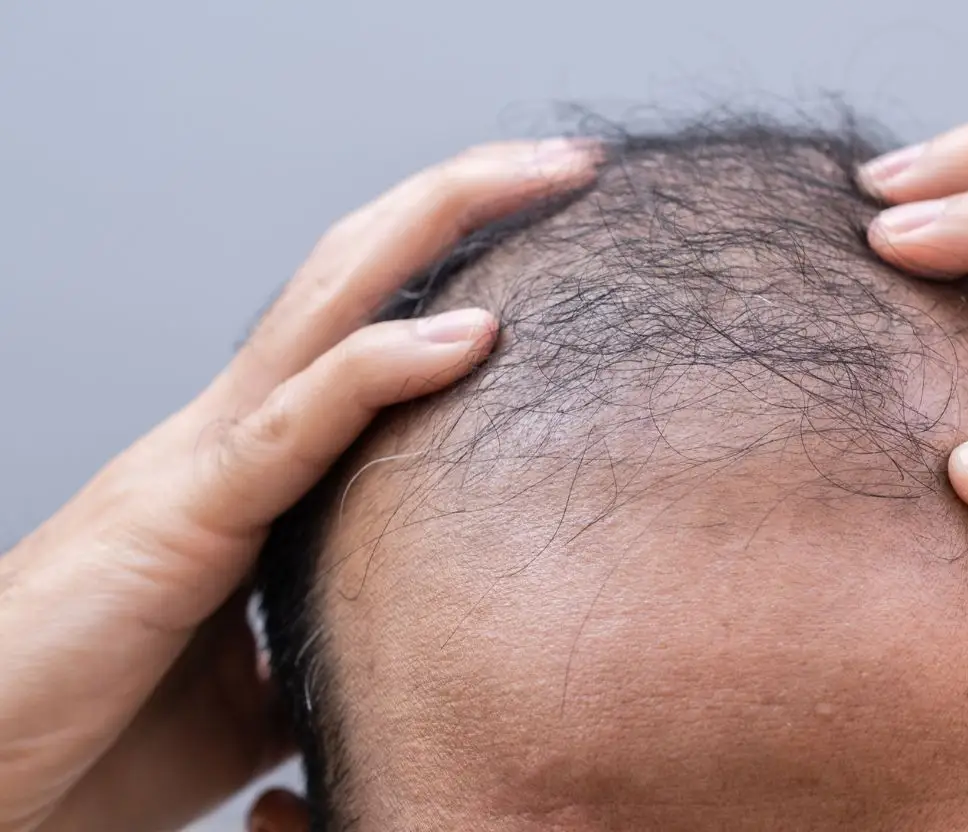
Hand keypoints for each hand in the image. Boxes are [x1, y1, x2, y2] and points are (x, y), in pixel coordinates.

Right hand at [0, 138, 598, 831]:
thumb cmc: (101, 725)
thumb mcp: (255, 673)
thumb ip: (324, 626)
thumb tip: (403, 638)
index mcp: (249, 460)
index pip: (359, 322)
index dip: (448, 262)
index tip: (551, 227)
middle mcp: (230, 431)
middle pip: (355, 274)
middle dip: (463, 200)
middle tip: (568, 156)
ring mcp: (204, 460)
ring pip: (331, 305)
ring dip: (440, 225)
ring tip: (543, 172)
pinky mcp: (182, 516)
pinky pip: (296, 425)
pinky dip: (384, 367)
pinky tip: (473, 334)